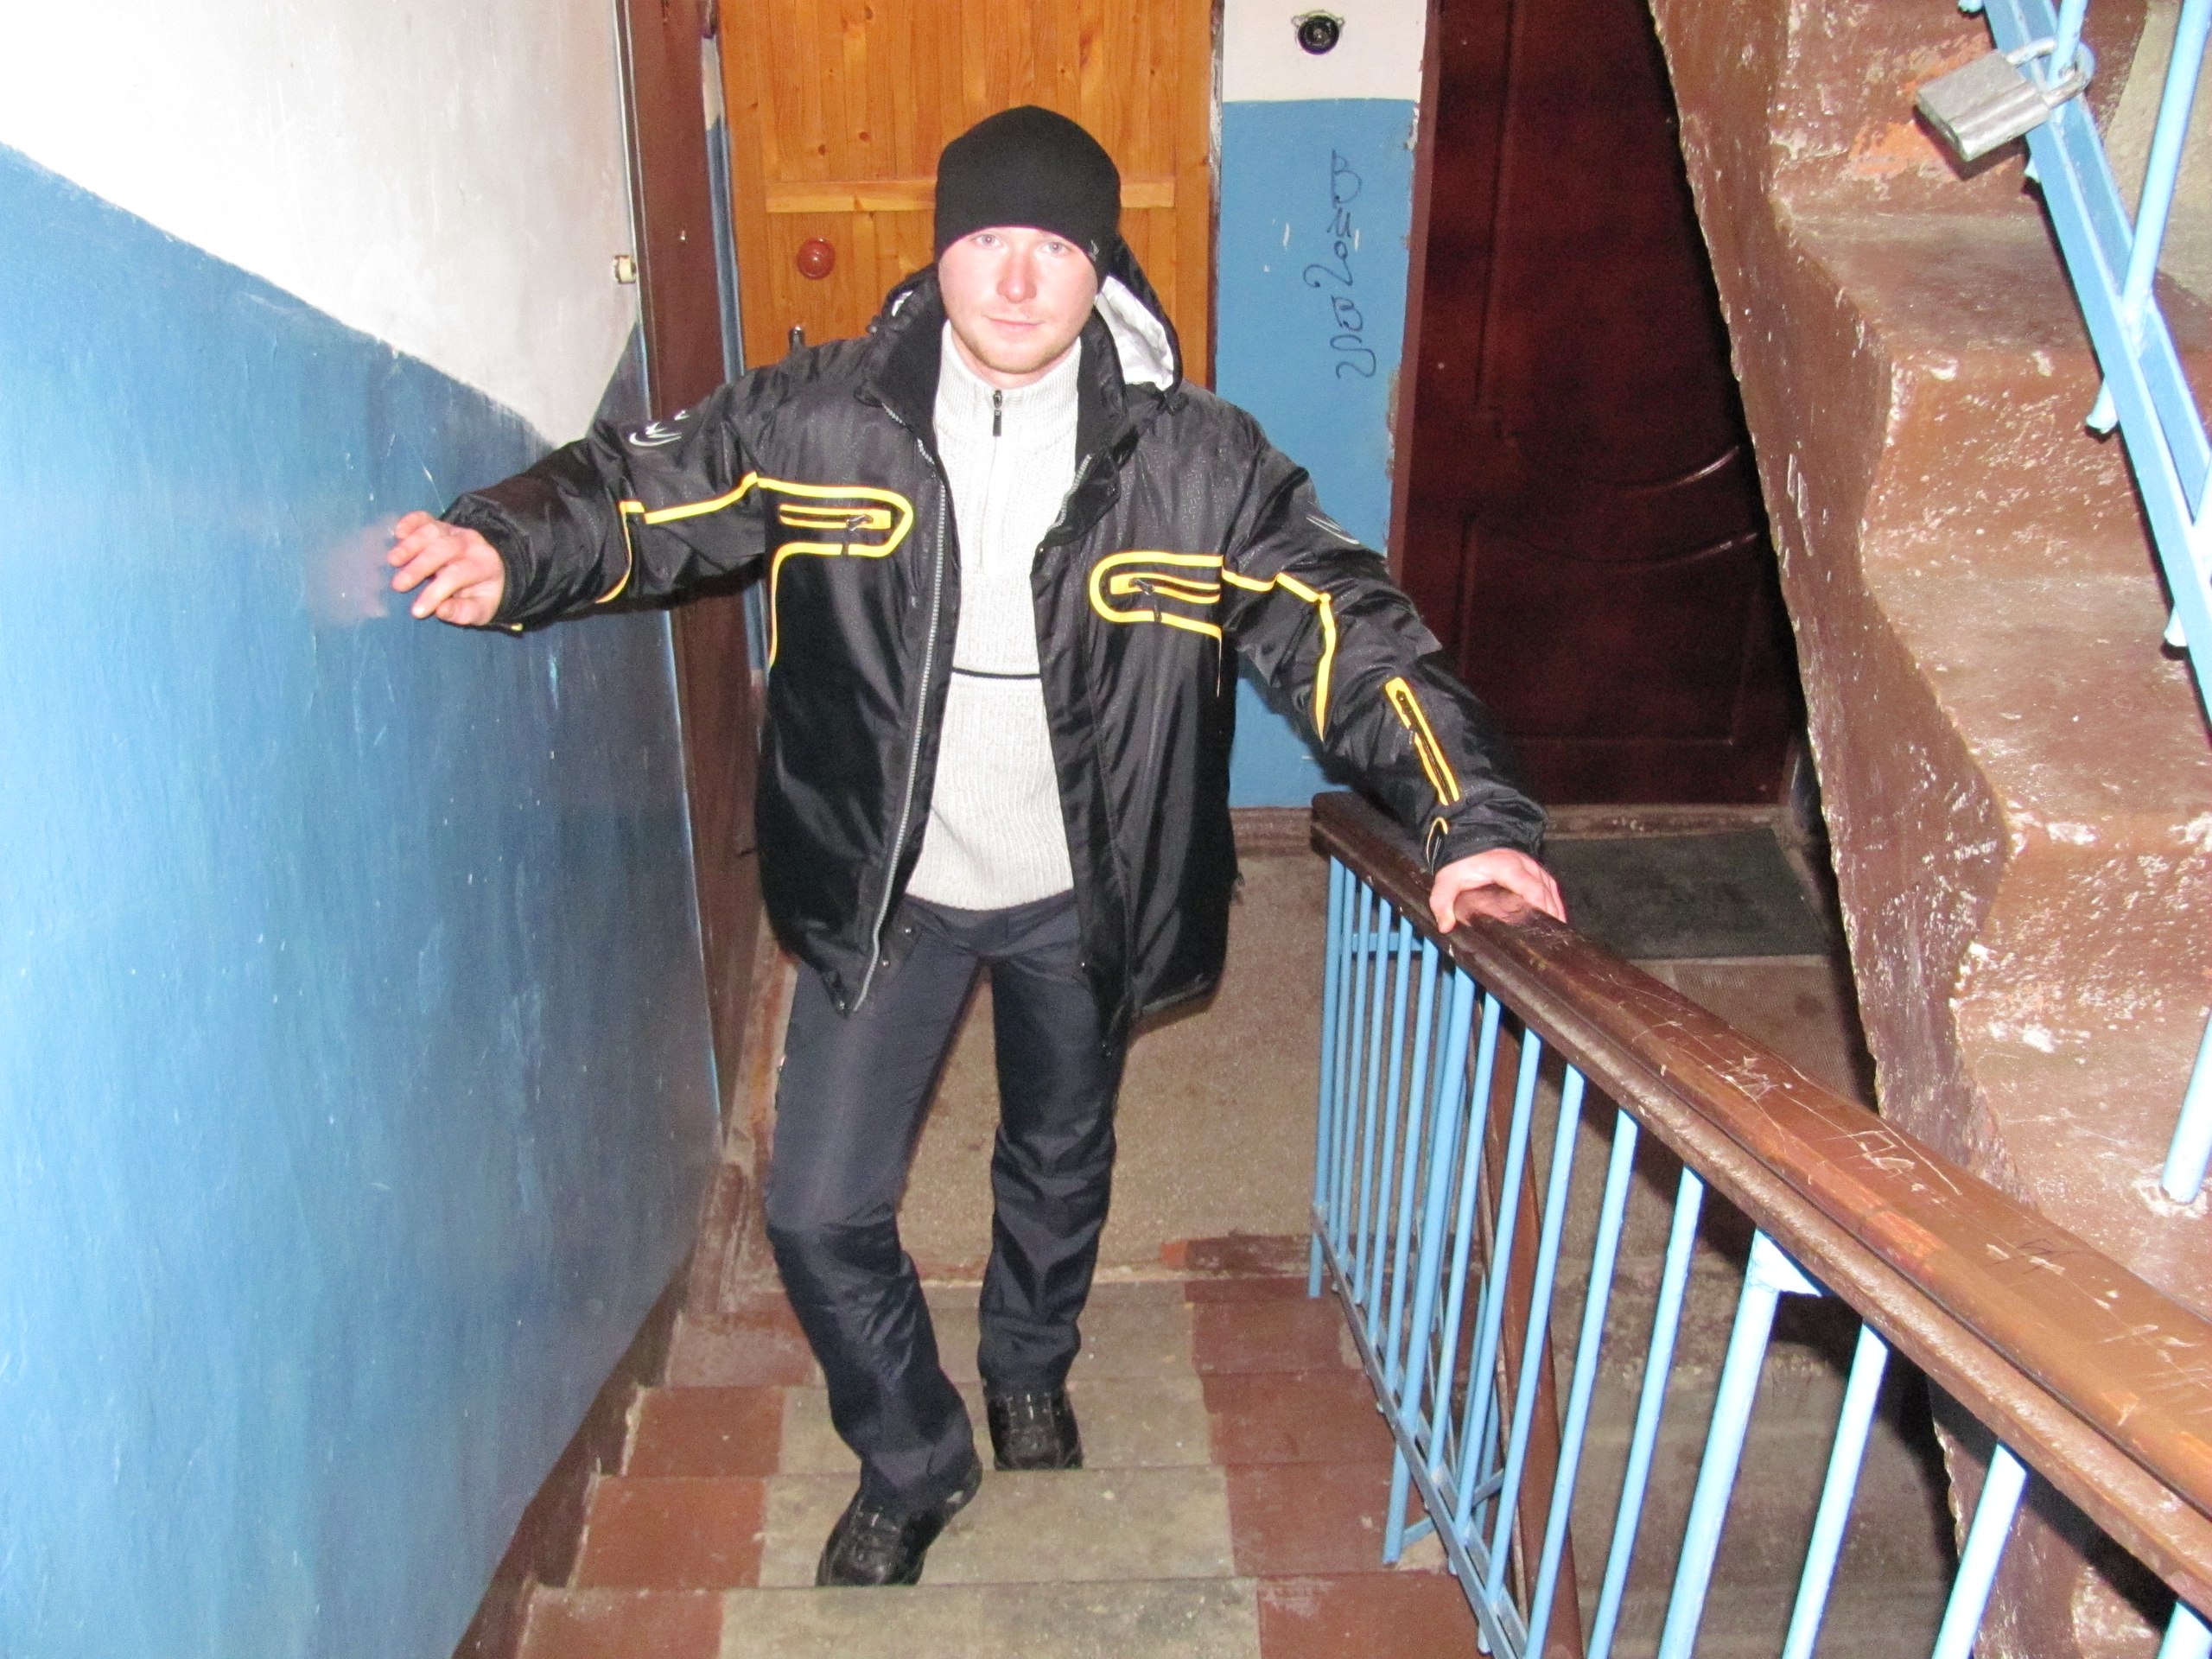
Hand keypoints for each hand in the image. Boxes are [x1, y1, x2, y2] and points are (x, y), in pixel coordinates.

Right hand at [387, 511, 506, 625]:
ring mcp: (455, 530)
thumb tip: (440, 611)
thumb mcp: (482, 611)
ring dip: (410, 545)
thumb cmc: (481, 595)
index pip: (456, 576)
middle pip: (442, 549)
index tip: (415, 611)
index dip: (434, 593)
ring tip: (392, 561)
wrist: (492, 572)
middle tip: (397, 585)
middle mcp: (471, 543)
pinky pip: (425, 518)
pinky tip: (397, 533)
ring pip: (431, 531)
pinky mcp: (440, 525)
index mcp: (484, 565)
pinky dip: (409, 522)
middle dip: (418, 567)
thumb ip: (463, 612)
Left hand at [1428, 848, 1565, 931]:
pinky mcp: (1534, 870)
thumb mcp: (1447, 879)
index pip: (1530, 886)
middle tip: (1553, 938)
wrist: (1469, 839)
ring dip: (1556, 909)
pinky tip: (1556, 919)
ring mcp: (1532, 866)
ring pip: (1551, 888)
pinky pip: (1550, 886)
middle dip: (1552, 913)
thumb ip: (1442, 901)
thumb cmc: (1462, 861)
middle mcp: (1524, 864)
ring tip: (1557, 933)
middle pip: (1545, 890)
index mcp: (1506, 866)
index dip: (1540, 904)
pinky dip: (1555, 902)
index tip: (1545, 923)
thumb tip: (1445, 926)